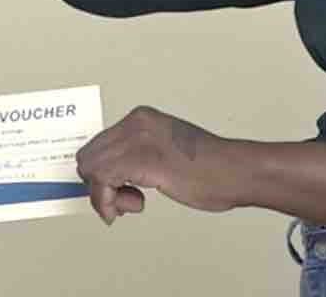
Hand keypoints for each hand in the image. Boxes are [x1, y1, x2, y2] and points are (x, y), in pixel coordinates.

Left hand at [75, 106, 238, 222]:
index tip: (115, 191)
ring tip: (133, 203)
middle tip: (126, 201)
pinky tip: (133, 206)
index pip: (99, 145)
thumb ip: (138, 156)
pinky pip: (103, 181)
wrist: (236, 171)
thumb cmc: (211, 168)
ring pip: (91, 169)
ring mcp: (137, 139)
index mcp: (141, 118)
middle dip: (100, 185)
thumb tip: (112, 177)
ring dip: (105, 196)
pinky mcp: (142, 158)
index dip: (101, 174)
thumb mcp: (165, 150)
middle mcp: (135, 123)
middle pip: (89, 157)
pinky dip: (108, 200)